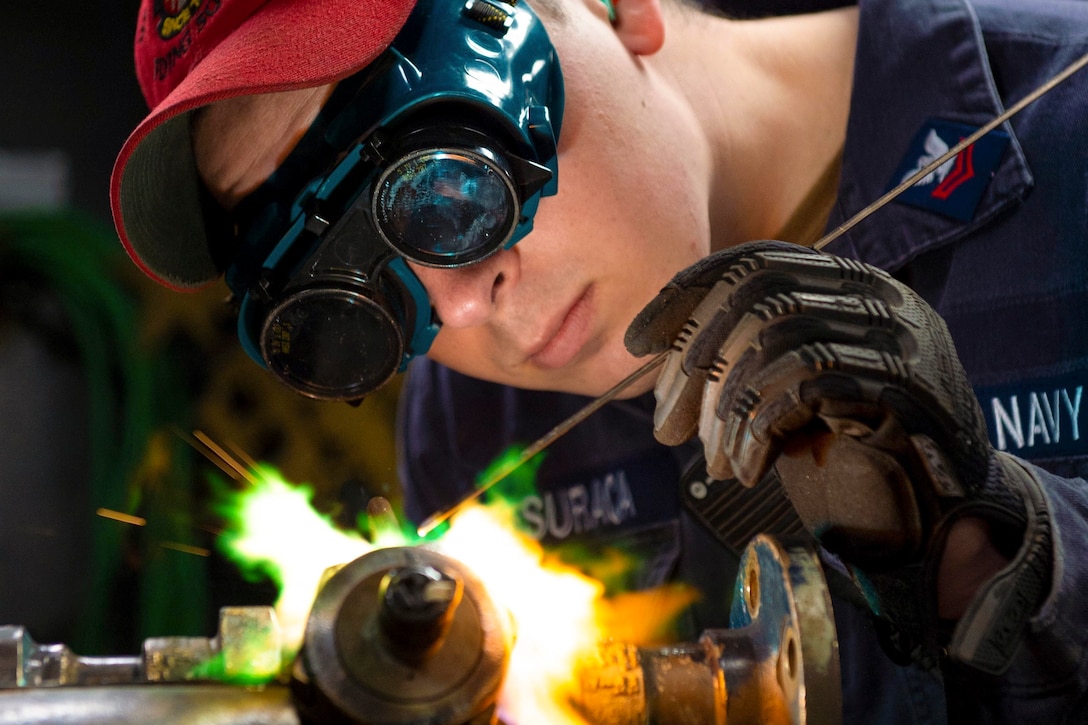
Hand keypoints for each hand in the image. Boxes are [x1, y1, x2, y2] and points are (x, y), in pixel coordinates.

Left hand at [625, 240, 1050, 672]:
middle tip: (665, 427)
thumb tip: (652, 352)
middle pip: (757, 294)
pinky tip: (745, 470)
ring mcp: (898, 336)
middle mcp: (876, 295)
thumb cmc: (854, 447)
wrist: (945, 508)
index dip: (686, 294)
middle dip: (695, 361)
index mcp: (846, 285)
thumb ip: (743, 359)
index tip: (636, 344)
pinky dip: (757, 431)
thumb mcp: (790, 392)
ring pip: (776, 339)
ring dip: (725, 410)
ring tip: (711, 461)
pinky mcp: (910, 386)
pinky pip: (806, 387)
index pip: (754, 261)